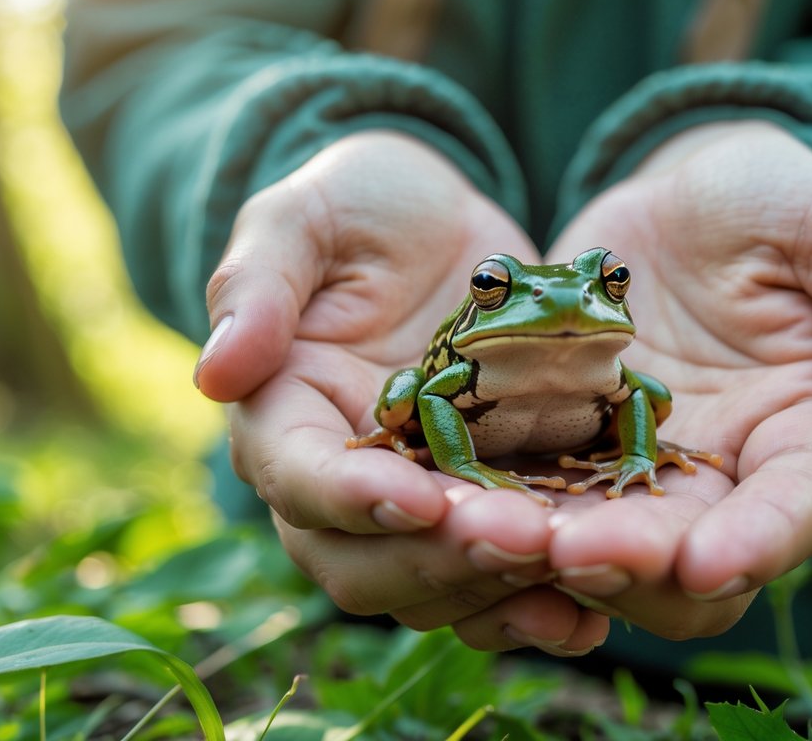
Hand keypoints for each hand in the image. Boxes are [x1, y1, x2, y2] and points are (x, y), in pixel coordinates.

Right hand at [195, 131, 607, 653]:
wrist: (449, 225)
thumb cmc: (364, 206)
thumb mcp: (309, 217)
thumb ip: (260, 280)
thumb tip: (215, 372)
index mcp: (287, 418)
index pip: (301, 479)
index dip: (351, 498)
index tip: (416, 497)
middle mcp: (347, 482)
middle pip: (366, 562)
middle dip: (441, 558)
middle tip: (520, 538)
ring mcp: (423, 502)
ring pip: (437, 588)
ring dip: (499, 592)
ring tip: (573, 573)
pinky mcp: (491, 504)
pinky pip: (504, 578)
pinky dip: (544, 599)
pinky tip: (597, 605)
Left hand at [539, 120, 811, 638]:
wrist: (683, 190)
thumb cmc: (773, 199)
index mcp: (808, 435)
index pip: (795, 510)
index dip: (756, 543)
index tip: (706, 563)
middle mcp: (727, 475)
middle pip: (690, 559)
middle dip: (634, 567)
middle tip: (571, 555)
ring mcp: (644, 469)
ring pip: (605, 545)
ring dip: (552, 554)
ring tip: (491, 537)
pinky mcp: (572, 445)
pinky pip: (539, 495)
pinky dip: (502, 511)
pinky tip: (452, 506)